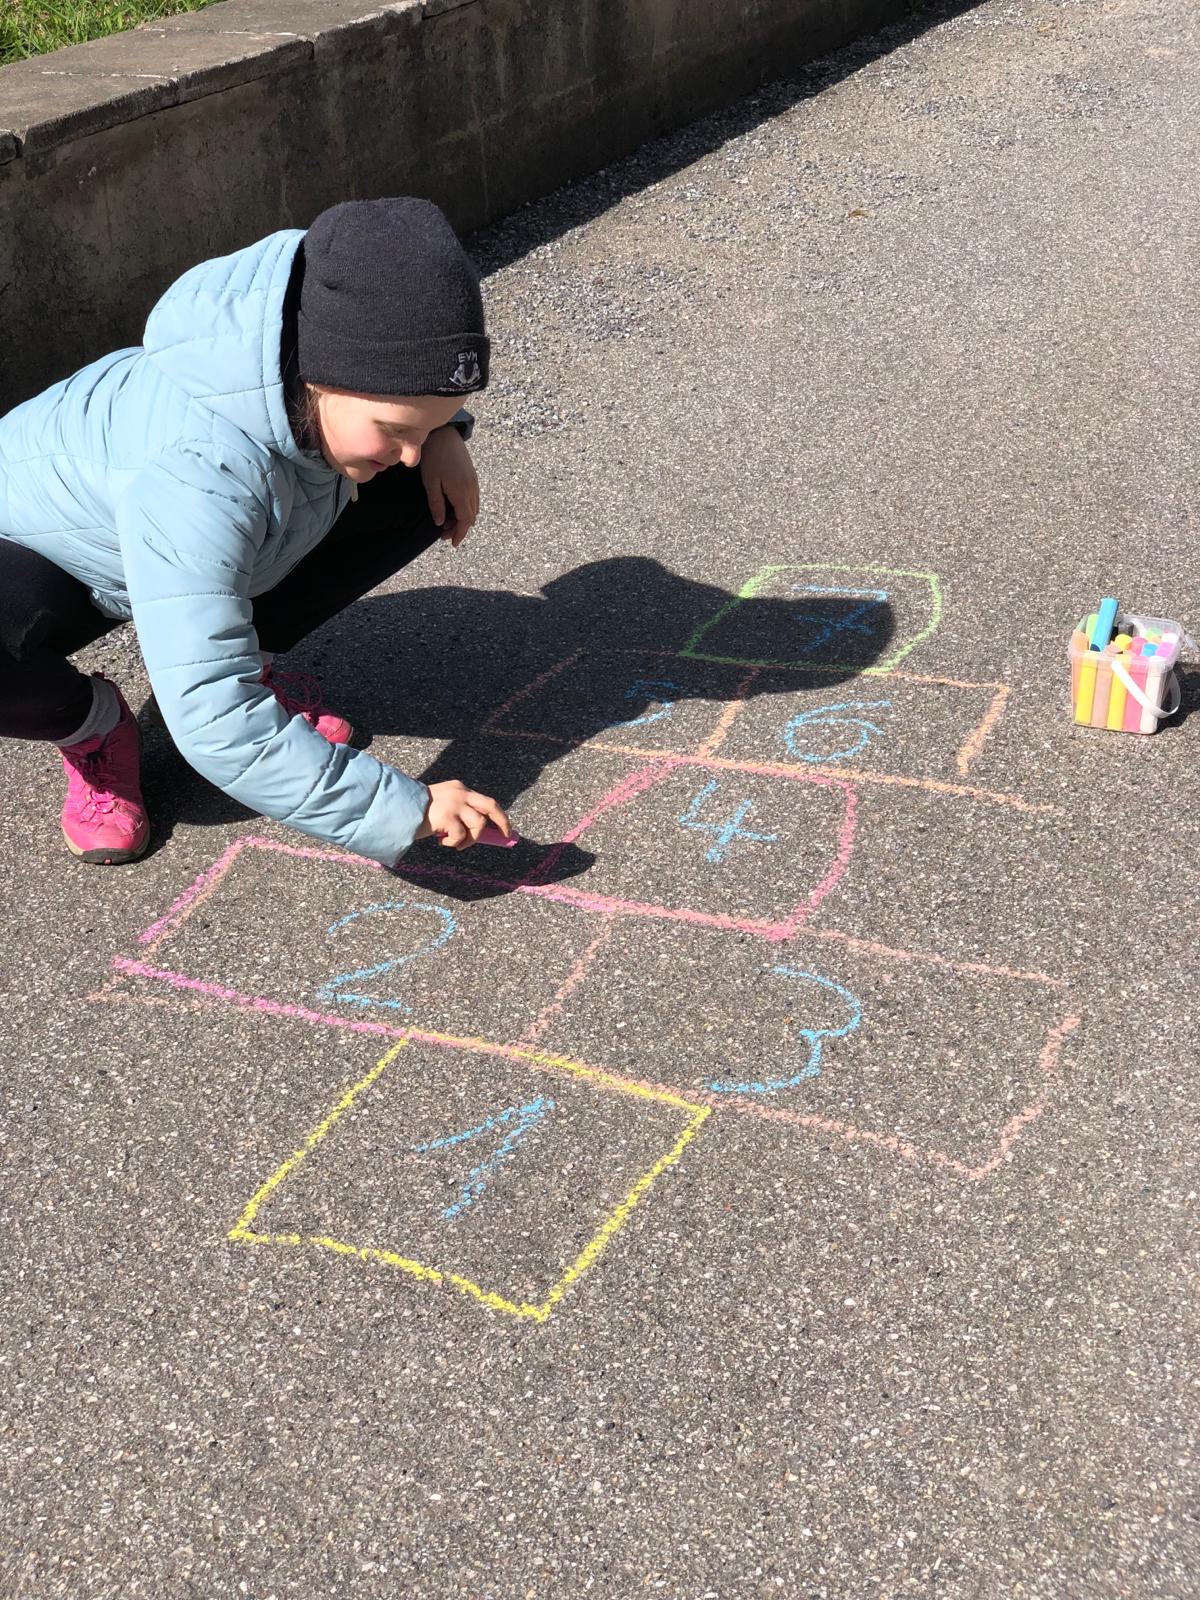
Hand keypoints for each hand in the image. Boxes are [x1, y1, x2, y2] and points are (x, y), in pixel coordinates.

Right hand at [415, 780, 511, 849]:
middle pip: (491, 806)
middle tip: (506, 834)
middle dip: (503, 821)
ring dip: (470, 839)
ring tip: (456, 843)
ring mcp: (455, 804)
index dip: (498, 816)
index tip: (505, 828)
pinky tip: (442, 842)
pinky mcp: (447, 816)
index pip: (486, 801)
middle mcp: (460, 793)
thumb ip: (461, 813)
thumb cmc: (419, 811)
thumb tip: (482, 832)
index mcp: (460, 789)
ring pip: (478, 824)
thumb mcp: (444, 806)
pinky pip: (460, 835)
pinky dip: (454, 843)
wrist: (398, 809)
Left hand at [420, 427, 478, 547]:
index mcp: (461, 492)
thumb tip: (440, 522)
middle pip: (471, 517)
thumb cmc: (434, 457)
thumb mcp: (430, 483)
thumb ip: (436, 504)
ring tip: (446, 521)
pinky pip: (474, 499)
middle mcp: (471, 489)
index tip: (452, 543)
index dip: (459, 533)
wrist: (444, 434)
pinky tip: (454, 507)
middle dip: (459, 528)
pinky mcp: (473, 477)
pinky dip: (466, 508)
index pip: (464, 520)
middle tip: (444, 534)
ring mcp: (474, 482)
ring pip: (473, 508)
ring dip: (462, 518)